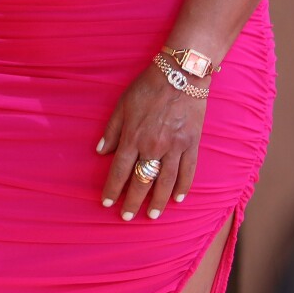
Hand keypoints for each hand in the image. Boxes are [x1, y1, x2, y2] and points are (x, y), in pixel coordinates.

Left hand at [98, 62, 206, 220]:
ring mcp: (175, 147)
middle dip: (132, 201)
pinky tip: (178, 199)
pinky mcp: (192, 145)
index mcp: (133, 137)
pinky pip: (188, 171)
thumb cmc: (147, 88)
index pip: (120, 170)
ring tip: (151, 215)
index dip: (112, 188)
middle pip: (142, 181)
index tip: (106, 203)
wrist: (181, 76)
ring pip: (166, 182)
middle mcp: (153, 146)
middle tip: (127, 217)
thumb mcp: (122, 105)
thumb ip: (112, 131)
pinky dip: (184, 187)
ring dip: (158, 201)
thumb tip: (101, 152)